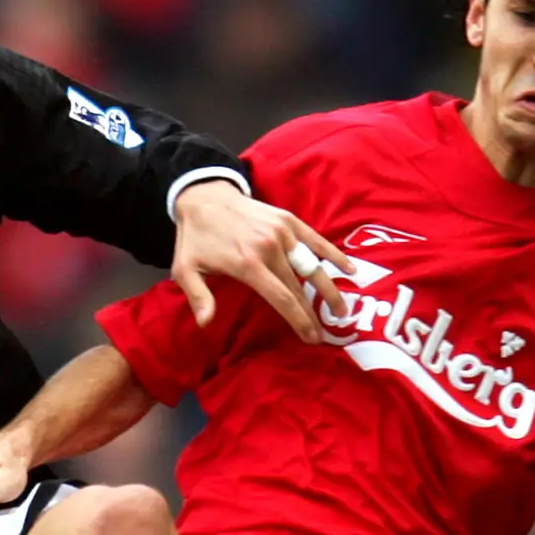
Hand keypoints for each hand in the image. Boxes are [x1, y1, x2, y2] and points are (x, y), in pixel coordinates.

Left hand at [168, 179, 349, 343]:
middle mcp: (269, 248)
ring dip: (329, 289)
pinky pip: (315, 240)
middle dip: (314, 312)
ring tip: (341, 310)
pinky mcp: (288, 220)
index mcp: (247, 264)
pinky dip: (333, 255)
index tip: (311, 337)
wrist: (204, 197)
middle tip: (327, 333)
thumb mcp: (185, 268)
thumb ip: (198, 296)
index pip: (281, 298)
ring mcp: (282, 232)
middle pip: (298, 286)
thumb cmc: (195, 238)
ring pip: (311, 266)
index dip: (298, 319)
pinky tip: (349, 270)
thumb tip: (206, 323)